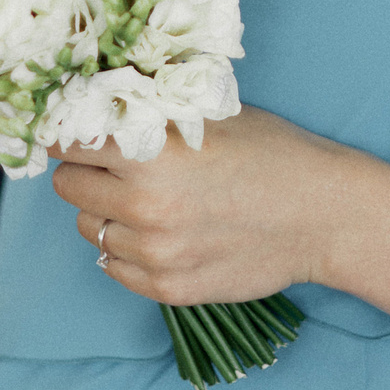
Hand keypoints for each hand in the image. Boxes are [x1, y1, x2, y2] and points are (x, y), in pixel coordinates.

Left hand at [50, 107, 362, 306]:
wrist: (324, 214)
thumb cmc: (273, 152)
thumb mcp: (210, 114)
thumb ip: (150, 113)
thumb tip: (92, 101)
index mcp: (151, 154)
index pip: (66, 142)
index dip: (68, 134)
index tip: (73, 132)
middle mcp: (144, 207)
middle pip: (67, 187)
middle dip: (86, 172)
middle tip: (118, 165)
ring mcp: (154, 254)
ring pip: (88, 228)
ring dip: (107, 212)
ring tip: (152, 200)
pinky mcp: (167, 289)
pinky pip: (114, 266)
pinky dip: (128, 249)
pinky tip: (164, 231)